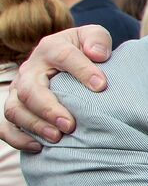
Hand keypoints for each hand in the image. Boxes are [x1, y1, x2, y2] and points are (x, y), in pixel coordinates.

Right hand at [2, 26, 113, 150]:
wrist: (71, 63)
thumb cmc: (86, 52)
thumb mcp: (94, 38)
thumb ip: (98, 39)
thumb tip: (97, 54)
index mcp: (51, 49)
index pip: (62, 56)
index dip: (81, 70)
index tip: (101, 86)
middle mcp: (30, 70)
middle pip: (30, 89)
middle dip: (49, 109)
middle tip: (70, 125)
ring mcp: (20, 90)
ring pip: (15, 109)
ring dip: (34, 125)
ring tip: (57, 138)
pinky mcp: (17, 108)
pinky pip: (6, 126)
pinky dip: (17, 138)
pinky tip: (38, 147)